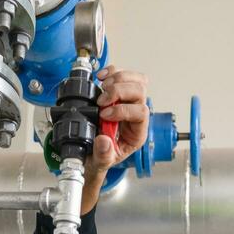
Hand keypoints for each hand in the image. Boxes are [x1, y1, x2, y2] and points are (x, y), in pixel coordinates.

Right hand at [81, 67, 149, 213]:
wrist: (92, 153)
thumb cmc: (101, 156)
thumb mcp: (101, 162)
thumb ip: (103, 154)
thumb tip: (103, 141)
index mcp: (137, 132)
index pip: (141, 113)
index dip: (123, 110)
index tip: (104, 115)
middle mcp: (136, 115)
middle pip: (140, 92)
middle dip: (119, 92)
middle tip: (102, 100)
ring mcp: (129, 102)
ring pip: (136, 80)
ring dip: (118, 79)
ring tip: (102, 88)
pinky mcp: (118, 94)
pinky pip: (123, 75)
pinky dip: (112, 72)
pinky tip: (100, 78)